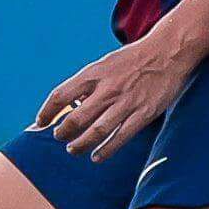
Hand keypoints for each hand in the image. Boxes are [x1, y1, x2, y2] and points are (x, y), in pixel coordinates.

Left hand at [37, 32, 196, 160]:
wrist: (168, 51)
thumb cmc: (133, 59)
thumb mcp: (105, 64)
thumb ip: (89, 82)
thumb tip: (72, 103)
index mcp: (94, 74)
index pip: (60, 95)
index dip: (46, 112)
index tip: (41, 123)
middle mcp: (106, 89)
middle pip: (75, 118)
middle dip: (63, 133)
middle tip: (60, 138)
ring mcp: (125, 102)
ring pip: (95, 132)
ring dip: (80, 145)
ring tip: (73, 150)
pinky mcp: (143, 114)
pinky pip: (120, 137)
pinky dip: (105, 150)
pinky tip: (97, 156)